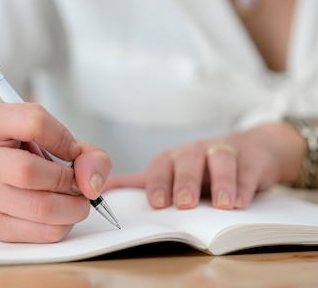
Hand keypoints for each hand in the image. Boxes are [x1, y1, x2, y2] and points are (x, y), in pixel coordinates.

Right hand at [0, 103, 111, 242]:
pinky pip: (37, 233)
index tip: (72, 151)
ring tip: (76, 198)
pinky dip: (61, 225)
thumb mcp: (43, 134)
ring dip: (71, 207)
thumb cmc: (15, 150)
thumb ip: (82, 151)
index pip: (33, 123)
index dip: (63, 138)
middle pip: (29, 171)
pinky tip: (61, 213)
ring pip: (37, 207)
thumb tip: (92, 182)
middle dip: (67, 179)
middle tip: (78, 181)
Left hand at [106, 122, 305, 209]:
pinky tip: (241, 201)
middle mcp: (197, 152)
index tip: (156, 203)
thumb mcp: (173, 173)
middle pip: (189, 160)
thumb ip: (142, 183)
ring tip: (222, 206)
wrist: (251, 150)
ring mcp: (225, 152)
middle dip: (186, 182)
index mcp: (175, 158)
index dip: (158, 183)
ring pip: (220, 159)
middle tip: (185, 204)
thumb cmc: (205, 167)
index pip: (162, 166)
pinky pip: (247, 168)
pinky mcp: (251, 158)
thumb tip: (104, 189)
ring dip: (221, 182)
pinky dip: (244, 185)